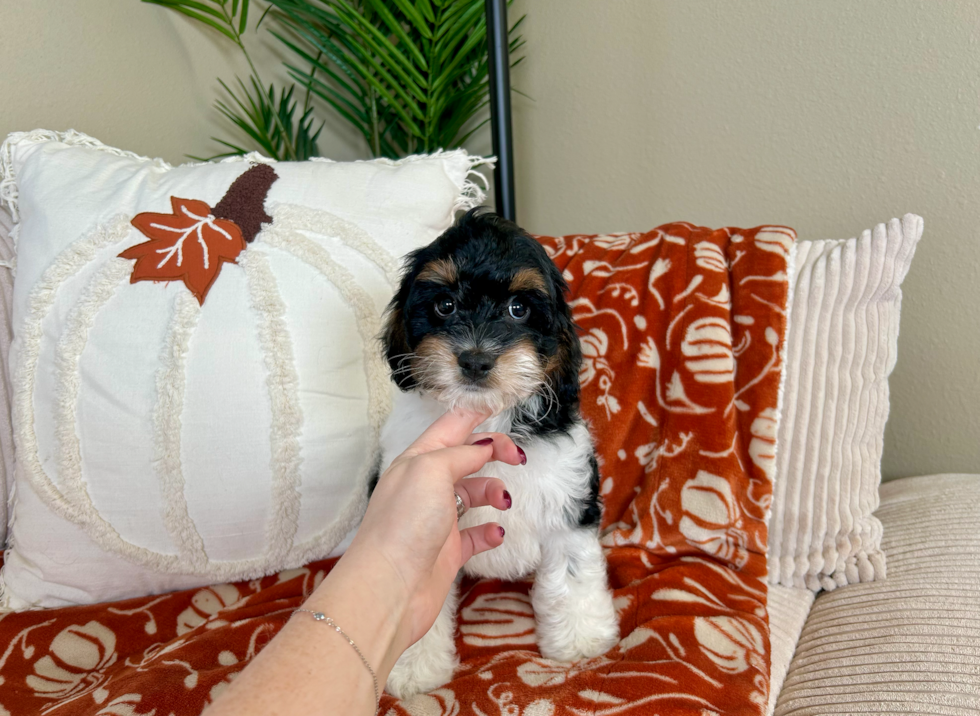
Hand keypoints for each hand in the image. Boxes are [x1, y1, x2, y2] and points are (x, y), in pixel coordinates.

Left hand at [346, 409, 522, 650]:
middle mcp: (426, 486)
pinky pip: (475, 535)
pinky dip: (489, 531)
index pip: (450, 428)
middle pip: (466, 458)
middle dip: (493, 452)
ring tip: (503, 501)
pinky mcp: (447, 551)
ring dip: (493, 492)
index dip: (474, 414)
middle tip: (517, 458)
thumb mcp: (431, 471)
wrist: (389, 587)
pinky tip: (496, 532)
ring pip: (473, 494)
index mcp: (418, 461)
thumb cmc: (404, 524)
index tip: (501, 405)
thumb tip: (483, 446)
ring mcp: (437, 519)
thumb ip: (460, 454)